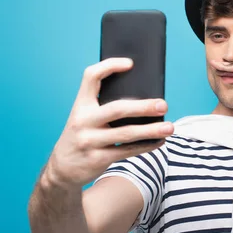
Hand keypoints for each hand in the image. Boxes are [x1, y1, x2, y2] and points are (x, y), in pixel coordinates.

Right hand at [46, 58, 173, 187]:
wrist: (61, 169)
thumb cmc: (83, 135)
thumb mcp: (85, 118)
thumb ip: (105, 107)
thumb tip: (145, 97)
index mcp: (80, 104)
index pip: (91, 77)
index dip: (109, 66)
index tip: (130, 63)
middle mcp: (83, 121)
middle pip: (117, 109)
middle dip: (143, 107)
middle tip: (163, 105)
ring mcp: (89, 141)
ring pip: (126, 133)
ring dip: (151, 130)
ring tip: (170, 127)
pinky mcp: (98, 158)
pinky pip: (127, 151)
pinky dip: (147, 146)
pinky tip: (160, 141)